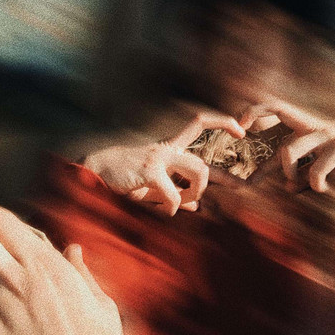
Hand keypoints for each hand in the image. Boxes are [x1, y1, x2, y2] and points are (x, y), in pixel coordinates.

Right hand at [84, 112, 244, 214]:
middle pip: (203, 161)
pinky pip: (174, 196)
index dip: (223, 122)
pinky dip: (172, 208)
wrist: (92, 172)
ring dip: (194, 193)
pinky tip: (163, 211)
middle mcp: (166, 149)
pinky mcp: (149, 170)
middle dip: (206, 185)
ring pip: (198, 171)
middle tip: (194, 200)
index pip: (199, 123)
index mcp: (168, 149)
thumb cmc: (122, 179)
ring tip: (179, 204)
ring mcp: (158, 158)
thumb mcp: (152, 188)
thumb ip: (175, 193)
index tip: (242, 132)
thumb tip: (197, 206)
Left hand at [239, 100, 334, 197]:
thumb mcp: (319, 164)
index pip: (275, 108)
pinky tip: (320, 187)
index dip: (254, 111)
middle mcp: (312, 125)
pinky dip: (314, 181)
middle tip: (240, 129)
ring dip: (285, 170)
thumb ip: (300, 175)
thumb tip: (285, 189)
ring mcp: (327, 134)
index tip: (237, 125)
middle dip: (255, 112)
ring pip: (291, 147)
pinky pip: (320, 165)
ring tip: (290, 181)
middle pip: (279, 107)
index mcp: (304, 125)